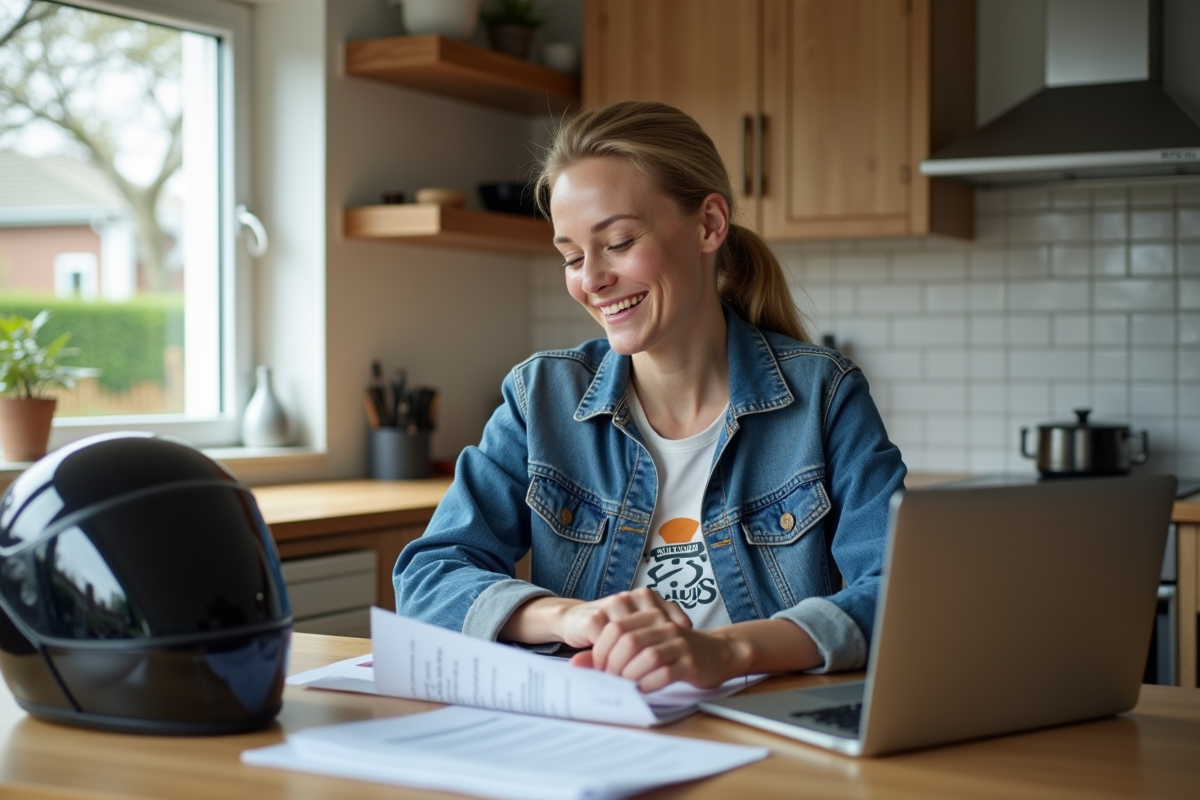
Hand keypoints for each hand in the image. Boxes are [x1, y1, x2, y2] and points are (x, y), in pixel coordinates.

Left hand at [563, 588, 736, 691]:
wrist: (717, 653)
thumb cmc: (674, 651)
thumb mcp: (642, 646)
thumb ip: (611, 651)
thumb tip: (577, 663)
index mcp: (648, 616)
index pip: (615, 628)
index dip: (600, 650)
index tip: (597, 668)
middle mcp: (663, 626)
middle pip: (628, 641)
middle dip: (612, 664)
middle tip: (609, 680)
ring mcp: (679, 643)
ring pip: (646, 657)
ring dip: (630, 675)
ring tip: (625, 686)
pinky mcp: (690, 663)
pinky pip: (665, 673)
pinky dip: (649, 684)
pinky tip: (643, 690)